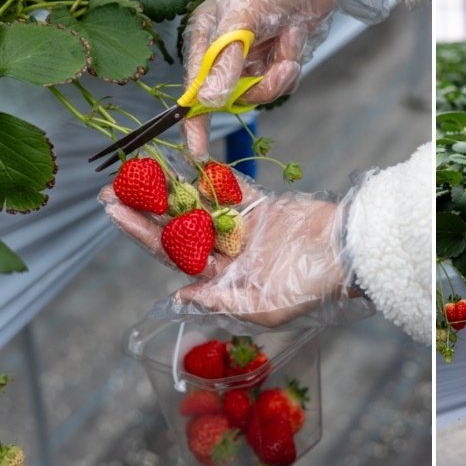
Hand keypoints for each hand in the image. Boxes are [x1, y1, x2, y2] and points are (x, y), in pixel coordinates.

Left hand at [99, 169, 366, 327]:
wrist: (351, 252)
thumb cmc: (314, 286)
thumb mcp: (268, 308)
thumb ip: (223, 301)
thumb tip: (180, 294)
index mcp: (225, 282)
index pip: (174, 257)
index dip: (143, 235)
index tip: (116, 214)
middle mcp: (229, 256)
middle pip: (179, 229)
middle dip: (146, 210)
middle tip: (113, 188)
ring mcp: (244, 229)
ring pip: (199, 206)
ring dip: (171, 188)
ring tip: (141, 169)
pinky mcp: (263, 208)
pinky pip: (231, 188)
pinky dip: (211, 174)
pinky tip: (187, 157)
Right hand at [181, 0, 343, 158]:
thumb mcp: (246, 17)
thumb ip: (227, 60)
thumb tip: (209, 100)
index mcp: (205, 36)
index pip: (193, 87)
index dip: (193, 121)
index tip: (197, 151)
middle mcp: (224, 50)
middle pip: (232, 97)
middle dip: (260, 87)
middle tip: (282, 65)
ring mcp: (251, 57)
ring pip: (260, 92)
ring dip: (280, 73)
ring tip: (292, 41)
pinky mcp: (275, 60)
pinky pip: (280, 83)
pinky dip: (291, 66)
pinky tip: (296, 38)